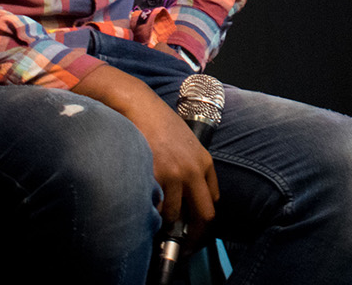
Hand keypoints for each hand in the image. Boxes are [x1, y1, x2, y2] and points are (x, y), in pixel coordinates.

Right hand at [72, 63, 218, 237]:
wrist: (138, 105)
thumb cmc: (158, 122)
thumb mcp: (186, 142)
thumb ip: (191, 166)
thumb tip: (187, 195)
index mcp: (205, 162)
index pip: (213, 202)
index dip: (203, 221)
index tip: (194, 230)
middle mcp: (194, 170)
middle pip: (204, 215)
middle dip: (194, 235)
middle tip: (183, 245)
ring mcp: (175, 174)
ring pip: (176, 215)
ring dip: (166, 222)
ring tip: (156, 221)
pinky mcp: (156, 175)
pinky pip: (156, 205)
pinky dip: (151, 211)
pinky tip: (145, 205)